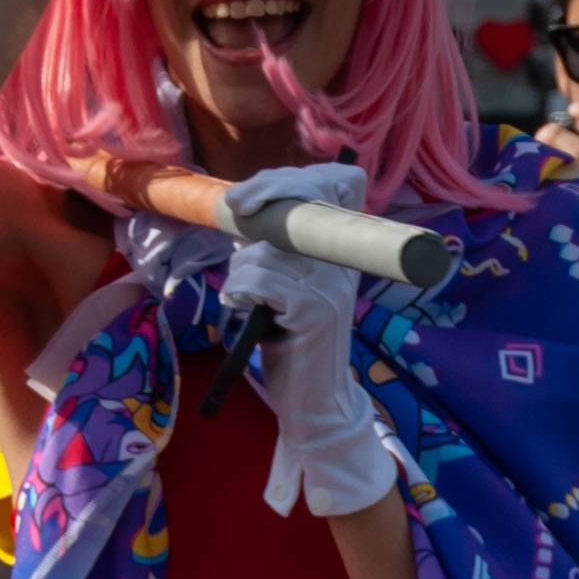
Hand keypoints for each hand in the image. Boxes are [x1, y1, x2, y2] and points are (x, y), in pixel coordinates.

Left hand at [219, 168, 393, 516]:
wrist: (315, 402)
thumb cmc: (293, 342)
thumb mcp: (289, 284)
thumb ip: (278, 247)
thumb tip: (243, 210)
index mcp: (344, 252)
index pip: (341, 182)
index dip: (298, 176)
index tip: (260, 193)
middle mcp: (345, 264)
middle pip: (299, 199)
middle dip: (259, 195)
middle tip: (233, 210)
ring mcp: (333, 286)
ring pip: (265, 247)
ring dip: (241, 269)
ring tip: (249, 300)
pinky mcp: (314, 311)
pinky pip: (257, 279)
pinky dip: (240, 293)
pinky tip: (247, 312)